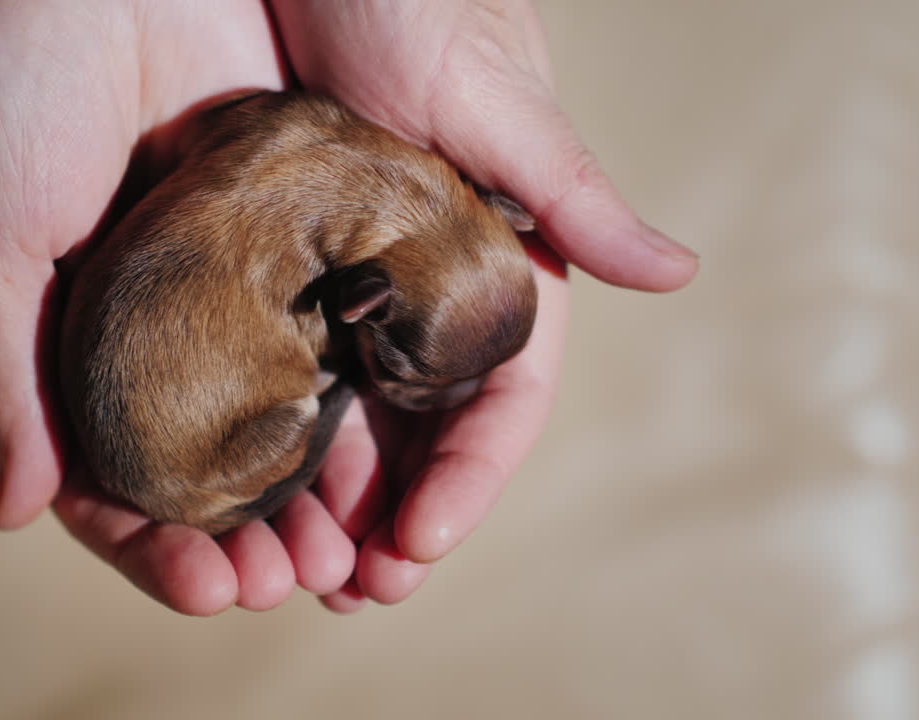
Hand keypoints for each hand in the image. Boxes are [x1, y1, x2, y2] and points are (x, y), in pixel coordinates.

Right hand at [0, 0, 361, 614]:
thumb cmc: (9, 73)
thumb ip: (8, 370)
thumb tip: (16, 513)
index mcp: (80, 331)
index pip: (116, 470)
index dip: (157, 543)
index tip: (208, 591)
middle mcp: (167, 315)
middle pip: (216, 458)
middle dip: (252, 533)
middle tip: (290, 587)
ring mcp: (243, 273)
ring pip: (287, 410)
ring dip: (314, 491)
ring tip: (345, 556)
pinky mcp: (311, 219)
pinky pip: (344, 326)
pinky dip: (360, 400)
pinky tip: (383, 457)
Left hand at [267, 0, 697, 610]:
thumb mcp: (489, 97)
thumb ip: (572, 194)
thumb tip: (678, 274)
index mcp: (491, 253)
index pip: (501, 392)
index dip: (470, 477)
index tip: (422, 543)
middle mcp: (422, 277)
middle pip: (424, 425)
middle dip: (400, 512)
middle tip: (355, 588)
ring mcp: (346, 272)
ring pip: (352, 409)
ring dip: (333, 496)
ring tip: (298, 568)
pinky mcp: (273, 256)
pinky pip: (276, 363)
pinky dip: (268, 431)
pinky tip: (240, 483)